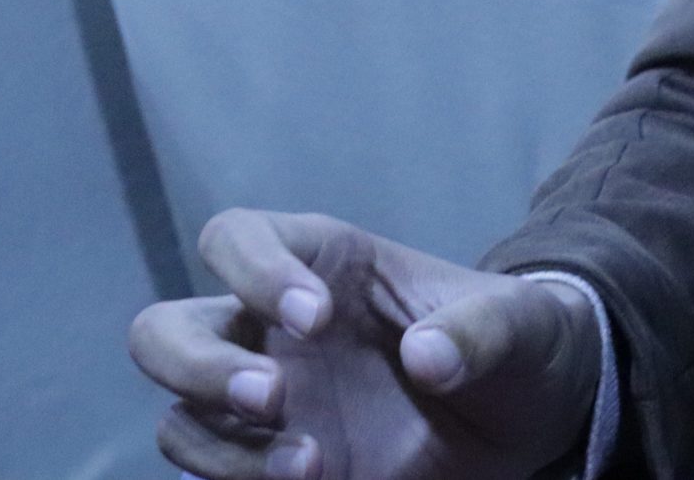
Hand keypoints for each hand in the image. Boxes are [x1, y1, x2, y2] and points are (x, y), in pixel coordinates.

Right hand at [127, 209, 599, 479]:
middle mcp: (271, 329)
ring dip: (224, 447)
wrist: (530, 416)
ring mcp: (267, 402)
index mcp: (321, 264)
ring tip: (311, 466)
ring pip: (179, 416)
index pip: (236, 238)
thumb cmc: (515, 342)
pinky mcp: (274, 464)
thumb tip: (429, 357)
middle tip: (273, 397)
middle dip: (196, 365)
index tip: (315, 318)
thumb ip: (481, 330)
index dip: (254, 271)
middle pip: (163, 331)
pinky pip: (215, 476)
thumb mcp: (521, 325)